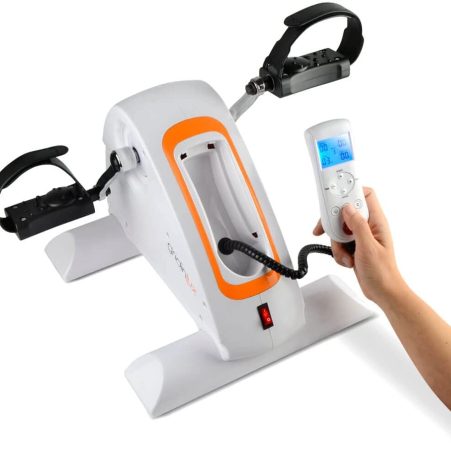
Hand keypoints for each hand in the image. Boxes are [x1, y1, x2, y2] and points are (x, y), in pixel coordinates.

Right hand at [313, 187, 406, 303]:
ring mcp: (360, 236)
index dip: (350, 193)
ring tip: (347, 256)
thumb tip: (347, 208)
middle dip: (334, 224)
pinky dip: (338, 252)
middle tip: (329, 232)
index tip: (335, 198)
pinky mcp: (353, 246)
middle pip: (344, 212)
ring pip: (338, 229)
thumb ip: (358, 225)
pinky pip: (338, 242)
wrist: (383, 292)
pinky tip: (348, 261)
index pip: (364, 195)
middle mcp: (368, 226)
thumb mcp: (368, 247)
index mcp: (377, 222)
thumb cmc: (382, 273)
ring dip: (336, 243)